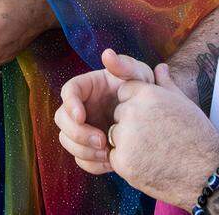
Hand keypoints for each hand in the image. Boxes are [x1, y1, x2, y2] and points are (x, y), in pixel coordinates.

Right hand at [55, 48, 153, 173]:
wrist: (157, 118)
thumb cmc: (146, 89)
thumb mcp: (139, 75)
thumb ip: (125, 65)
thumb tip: (107, 54)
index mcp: (88, 87)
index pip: (68, 91)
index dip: (70, 104)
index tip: (81, 116)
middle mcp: (81, 107)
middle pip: (61, 119)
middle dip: (77, 133)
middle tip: (101, 140)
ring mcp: (84, 129)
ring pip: (67, 141)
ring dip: (83, 150)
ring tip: (108, 152)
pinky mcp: (90, 148)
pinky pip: (81, 159)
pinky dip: (92, 163)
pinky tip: (111, 162)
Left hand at [108, 64, 218, 206]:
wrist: (207, 173)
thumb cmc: (198, 136)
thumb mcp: (184, 103)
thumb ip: (165, 84)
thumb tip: (160, 67)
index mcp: (147, 94)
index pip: (124, 92)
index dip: (137, 105)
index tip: (152, 118)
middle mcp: (133, 112)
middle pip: (118, 114)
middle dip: (131, 123)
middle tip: (156, 137)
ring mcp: (126, 137)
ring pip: (115, 135)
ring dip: (128, 142)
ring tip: (155, 151)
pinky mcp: (123, 162)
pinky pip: (115, 156)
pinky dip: (128, 161)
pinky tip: (150, 164)